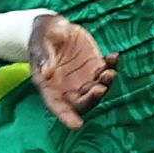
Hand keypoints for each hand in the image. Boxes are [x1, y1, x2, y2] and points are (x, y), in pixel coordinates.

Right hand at [27, 13, 118, 128]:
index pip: (58, 106)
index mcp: (50, 87)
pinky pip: (107, 71)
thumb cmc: (41, 37)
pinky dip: (113, 66)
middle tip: (100, 87)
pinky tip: (114, 56)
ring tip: (109, 71)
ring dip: (106, 83)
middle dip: (92, 98)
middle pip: (83, 102)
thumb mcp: (40, 43)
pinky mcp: (95, 66)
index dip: (67, 117)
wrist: (53, 27)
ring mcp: (84, 79)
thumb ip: (44, 57)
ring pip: (98, 89)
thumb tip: (47, 73)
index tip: (77, 125)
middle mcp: (69, 87)